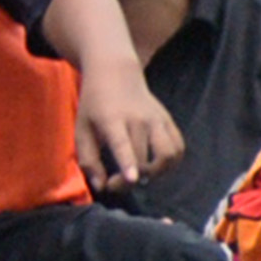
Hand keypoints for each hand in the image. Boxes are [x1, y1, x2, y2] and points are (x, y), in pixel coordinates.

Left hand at [74, 65, 185, 191]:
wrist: (115, 73)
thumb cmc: (94, 105)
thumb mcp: (81, 130)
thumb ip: (88, 160)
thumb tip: (101, 187)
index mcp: (112, 119)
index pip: (122, 143)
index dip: (128, 163)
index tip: (133, 179)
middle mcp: (138, 119)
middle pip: (142, 159)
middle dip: (128, 181)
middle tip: (114, 183)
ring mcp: (156, 119)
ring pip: (168, 155)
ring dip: (157, 173)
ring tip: (140, 174)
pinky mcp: (168, 120)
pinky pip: (178, 148)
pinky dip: (171, 163)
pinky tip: (156, 166)